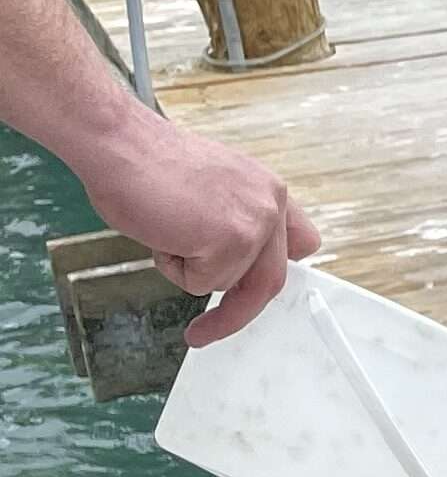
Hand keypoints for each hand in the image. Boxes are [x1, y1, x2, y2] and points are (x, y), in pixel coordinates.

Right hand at [80, 103, 319, 343]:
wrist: (118, 145)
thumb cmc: (147, 165)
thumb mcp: (211, 190)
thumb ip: (233, 220)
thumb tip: (235, 261)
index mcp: (267, 190)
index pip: (299, 244)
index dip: (274, 271)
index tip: (254, 294)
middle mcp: (270, 204)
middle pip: (269, 280)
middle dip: (236, 312)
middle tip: (204, 331)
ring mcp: (254, 223)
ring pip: (225, 283)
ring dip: (187, 269)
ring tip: (167, 227)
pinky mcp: (231, 241)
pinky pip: (200, 284)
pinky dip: (172, 268)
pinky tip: (163, 231)